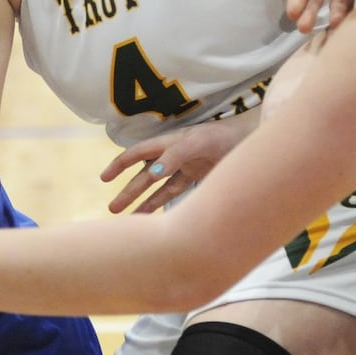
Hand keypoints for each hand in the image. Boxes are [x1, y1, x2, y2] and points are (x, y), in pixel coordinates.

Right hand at [98, 114, 253, 214]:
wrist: (251, 140)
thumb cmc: (223, 135)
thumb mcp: (197, 142)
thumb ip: (174, 157)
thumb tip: (152, 175)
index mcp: (168, 141)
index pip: (138, 153)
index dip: (120, 164)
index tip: (104, 178)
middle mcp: (173, 155)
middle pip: (145, 176)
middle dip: (128, 191)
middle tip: (112, 209)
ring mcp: (185, 167)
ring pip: (158, 189)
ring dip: (143, 202)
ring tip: (129, 219)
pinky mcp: (197, 178)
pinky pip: (175, 194)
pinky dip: (164, 205)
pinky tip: (154, 218)